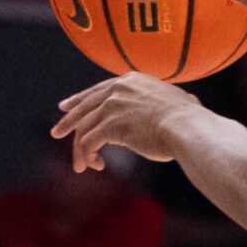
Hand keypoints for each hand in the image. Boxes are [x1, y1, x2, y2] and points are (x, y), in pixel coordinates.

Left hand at [51, 73, 201, 170]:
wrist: (187, 127)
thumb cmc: (190, 119)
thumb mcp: (179, 100)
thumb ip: (172, 100)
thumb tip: (190, 101)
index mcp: (132, 81)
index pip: (98, 89)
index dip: (79, 99)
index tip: (65, 106)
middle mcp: (118, 90)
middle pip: (84, 106)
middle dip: (68, 121)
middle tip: (56, 132)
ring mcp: (112, 107)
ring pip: (84, 129)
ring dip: (79, 150)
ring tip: (80, 166)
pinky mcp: (109, 126)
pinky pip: (89, 143)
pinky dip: (88, 156)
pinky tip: (95, 165)